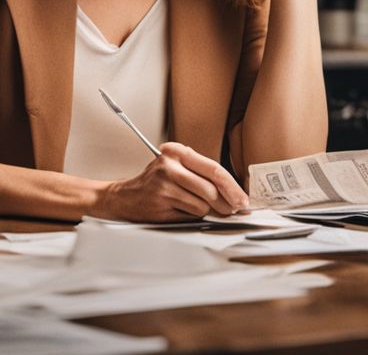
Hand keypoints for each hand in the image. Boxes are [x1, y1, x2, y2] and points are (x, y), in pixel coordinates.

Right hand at [93, 142, 249, 222]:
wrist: (125, 197)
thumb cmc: (157, 183)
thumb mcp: (178, 169)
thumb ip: (203, 176)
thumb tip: (234, 195)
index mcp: (178, 152)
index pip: (214, 168)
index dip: (232, 186)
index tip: (242, 199)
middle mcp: (170, 166)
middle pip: (210, 188)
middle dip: (226, 203)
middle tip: (233, 210)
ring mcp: (164, 186)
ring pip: (202, 204)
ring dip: (207, 211)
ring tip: (194, 206)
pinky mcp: (161, 204)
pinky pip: (190, 215)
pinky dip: (192, 216)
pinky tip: (181, 210)